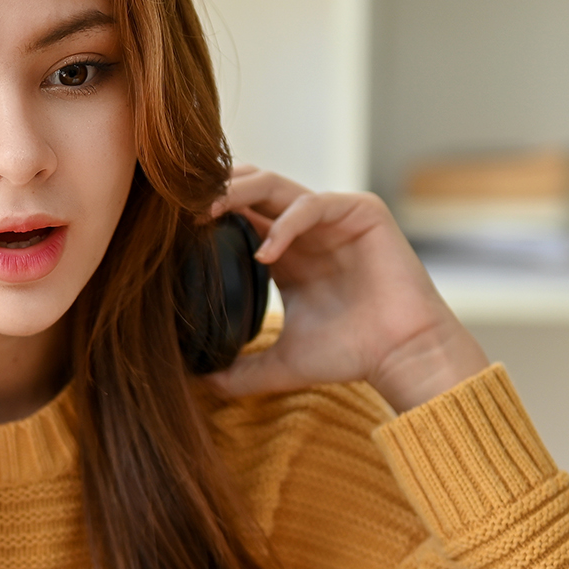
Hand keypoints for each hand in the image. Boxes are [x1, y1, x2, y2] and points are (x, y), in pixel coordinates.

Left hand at [207, 164, 489, 412]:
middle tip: (179, 211)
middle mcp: (305, 227)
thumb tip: (201, 385)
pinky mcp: (361, 211)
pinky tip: (265, 252)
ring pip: (274, 184)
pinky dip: (285, 223)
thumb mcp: (283, 362)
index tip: (167, 229)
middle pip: (249, 187)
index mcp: (284, 249)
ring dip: (237, 192)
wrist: (401, 356)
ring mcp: (333, 215)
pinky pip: (313, 204)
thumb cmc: (351, 355)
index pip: (236, 212)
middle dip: (213, 191)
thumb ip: (242, 371)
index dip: (203, 213)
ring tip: (207, 213)